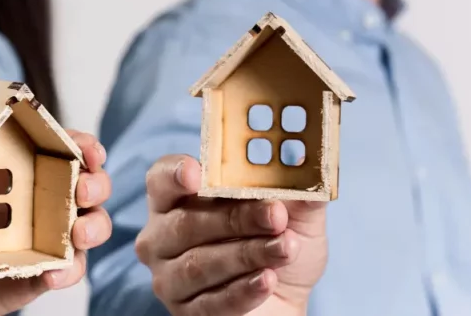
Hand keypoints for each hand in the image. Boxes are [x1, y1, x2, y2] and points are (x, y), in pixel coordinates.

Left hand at [0, 130, 112, 315]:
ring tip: (79, 233)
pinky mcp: (31, 277)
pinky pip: (63, 270)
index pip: (47, 146)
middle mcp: (25, 201)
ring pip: (83, 225)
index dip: (75, 141)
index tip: (84, 146)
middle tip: (84, 187)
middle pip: (78, 183)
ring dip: (93, 224)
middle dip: (94, 181)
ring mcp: (33, 240)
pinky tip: (55, 274)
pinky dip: (69, 270)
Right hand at [135, 155, 326, 315]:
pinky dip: (243, 290)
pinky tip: (268, 279)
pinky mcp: (187, 311)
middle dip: (234, 218)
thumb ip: (297, 190)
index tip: (196, 174)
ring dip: (246, 254)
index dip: (174, 174)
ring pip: (199, 264)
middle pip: (185, 222)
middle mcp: (162, 235)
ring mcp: (169, 277)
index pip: (161, 179)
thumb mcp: (293, 212)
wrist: (285, 294)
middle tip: (275, 215)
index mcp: (176, 199)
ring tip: (285, 248)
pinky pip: (211, 302)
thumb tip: (310, 169)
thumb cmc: (276, 240)